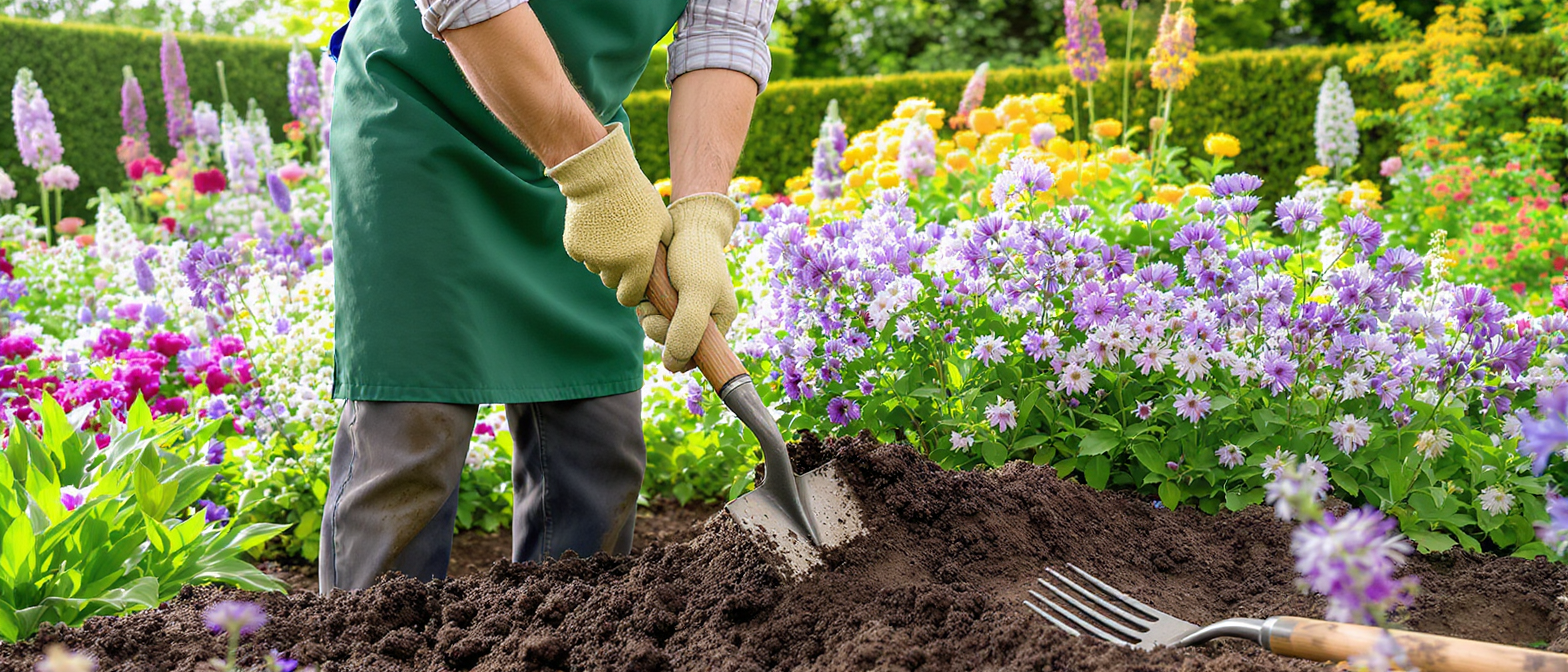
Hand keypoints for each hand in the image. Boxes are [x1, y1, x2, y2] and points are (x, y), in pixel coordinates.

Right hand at [545, 123, 671, 305]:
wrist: (602, 176)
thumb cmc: (638, 198)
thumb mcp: (662, 222)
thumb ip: (663, 251)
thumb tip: (663, 272)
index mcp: (639, 261)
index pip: (629, 297)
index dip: (631, 292)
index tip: (633, 282)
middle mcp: (614, 263)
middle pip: (612, 283)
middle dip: (618, 273)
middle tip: (623, 249)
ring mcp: (591, 256)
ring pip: (597, 269)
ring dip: (603, 259)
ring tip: (611, 232)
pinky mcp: (573, 247)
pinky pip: (583, 256)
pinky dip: (588, 247)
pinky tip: (596, 226)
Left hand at [635, 194, 738, 371]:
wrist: (684, 224)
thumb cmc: (696, 255)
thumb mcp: (697, 292)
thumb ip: (688, 328)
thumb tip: (673, 366)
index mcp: (719, 321)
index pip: (699, 356)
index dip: (681, 352)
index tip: (669, 332)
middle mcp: (701, 319)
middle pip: (674, 346)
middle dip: (660, 329)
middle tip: (656, 308)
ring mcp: (680, 310)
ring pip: (658, 330)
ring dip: (649, 316)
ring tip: (652, 294)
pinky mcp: (664, 299)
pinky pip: (649, 315)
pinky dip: (644, 305)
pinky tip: (647, 290)